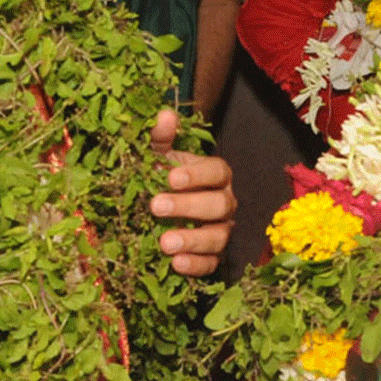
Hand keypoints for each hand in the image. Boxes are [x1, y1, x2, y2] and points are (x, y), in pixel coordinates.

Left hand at [148, 108, 235, 275]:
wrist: (156, 210)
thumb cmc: (161, 176)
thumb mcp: (157, 155)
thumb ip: (160, 136)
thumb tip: (164, 115)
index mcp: (215, 174)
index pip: (217, 171)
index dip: (197, 175)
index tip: (170, 178)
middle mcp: (224, 202)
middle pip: (219, 205)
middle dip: (189, 206)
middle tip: (156, 206)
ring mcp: (220, 231)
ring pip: (218, 237)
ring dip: (193, 239)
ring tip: (165, 242)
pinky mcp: (211, 257)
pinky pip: (210, 265)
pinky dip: (195, 265)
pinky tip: (174, 264)